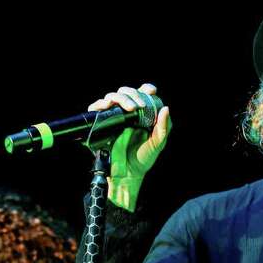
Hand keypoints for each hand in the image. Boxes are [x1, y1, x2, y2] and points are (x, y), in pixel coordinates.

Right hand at [87, 83, 170, 211]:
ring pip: (112, 97)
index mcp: (140, 114)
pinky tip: (107, 106)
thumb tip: (165, 108)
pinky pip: (96, 108)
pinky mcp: (100, 124)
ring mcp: (113, 118)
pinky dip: (100, 104)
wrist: (128, 174)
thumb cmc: (143, 158)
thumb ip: (163, 127)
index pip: (141, 94)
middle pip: (126, 92)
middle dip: (133, 94)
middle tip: (140, 106)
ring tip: (130, 109)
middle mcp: (126, 113)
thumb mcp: (158, 143)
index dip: (145, 89)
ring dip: (121, 98)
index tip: (151, 91)